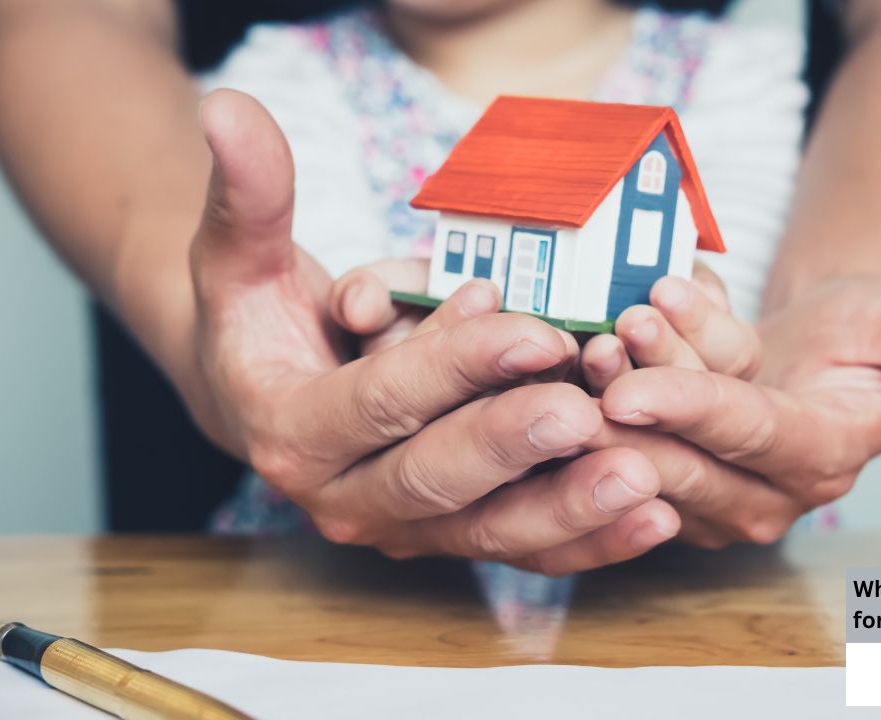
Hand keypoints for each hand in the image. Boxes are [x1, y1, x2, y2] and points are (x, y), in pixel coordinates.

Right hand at [184, 89, 677, 573]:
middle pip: (438, 479)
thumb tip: (227, 109)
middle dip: (519, 445)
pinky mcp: (452, 538)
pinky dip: (588, 540)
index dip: (458, 366)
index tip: (537, 329)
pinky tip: (653, 517)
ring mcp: (405, 529)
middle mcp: (346, 500)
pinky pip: (523, 548)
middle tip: (593, 412)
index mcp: (293, 434)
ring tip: (647, 480)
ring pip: (491, 531)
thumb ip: (249, 192)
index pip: (381, 402)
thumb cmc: (263, 320)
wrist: (266, 398)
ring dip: (571, 510)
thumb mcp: (242, 255)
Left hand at [578, 267, 802, 547]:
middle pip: (682, 455)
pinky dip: (616, 378)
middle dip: (634, 399)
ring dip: (619, 381)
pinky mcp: (672, 480)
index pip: (750, 436)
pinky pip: (628, 435)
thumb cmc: (875, 328)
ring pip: (647, 443)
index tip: (628, 391)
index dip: (689, 411)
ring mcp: (712, 492)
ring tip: (612, 323)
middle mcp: (767, 493)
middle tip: (604, 341)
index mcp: (827, 458)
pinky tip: (621, 329)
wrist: (828, 335)